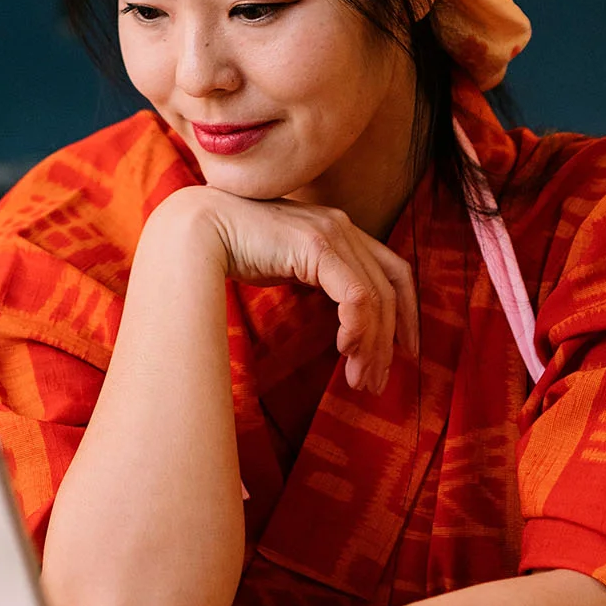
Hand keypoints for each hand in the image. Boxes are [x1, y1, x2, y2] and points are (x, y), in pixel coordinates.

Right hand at [153, 187, 416, 392]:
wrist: (198, 228)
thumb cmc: (234, 249)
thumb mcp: (288, 265)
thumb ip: (315, 279)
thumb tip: (337, 316)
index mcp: (340, 229)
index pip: (392, 270)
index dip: (407, 311)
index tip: (405, 349)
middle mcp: (343, 226)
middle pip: (390, 287)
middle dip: (389, 339)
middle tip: (376, 379)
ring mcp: (332, 231)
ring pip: (375, 295)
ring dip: (372, 343)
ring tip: (359, 377)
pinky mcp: (318, 244)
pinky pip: (355, 294)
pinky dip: (357, 326)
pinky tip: (345, 349)